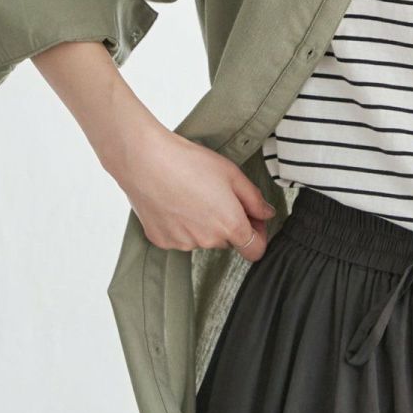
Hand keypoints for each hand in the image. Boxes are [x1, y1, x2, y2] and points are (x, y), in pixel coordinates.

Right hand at [107, 124, 277, 261]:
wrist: (146, 161)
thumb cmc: (190, 162)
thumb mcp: (232, 174)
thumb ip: (254, 199)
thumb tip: (267, 214)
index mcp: (230, 225)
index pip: (255, 250)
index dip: (258, 236)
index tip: (253, 220)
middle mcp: (208, 240)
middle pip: (228, 241)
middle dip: (228, 224)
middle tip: (217, 196)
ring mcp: (183, 243)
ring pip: (203, 239)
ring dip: (204, 224)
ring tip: (192, 194)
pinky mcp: (161, 240)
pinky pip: (180, 237)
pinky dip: (181, 225)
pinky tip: (174, 202)